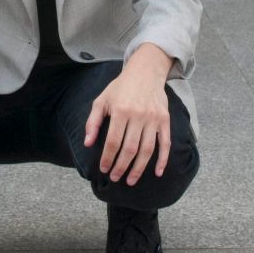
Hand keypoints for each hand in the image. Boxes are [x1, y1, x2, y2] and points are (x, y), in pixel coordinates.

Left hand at [85, 45, 172, 185]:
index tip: (104, 169)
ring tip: (130, 180)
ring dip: (139, 168)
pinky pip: (165, 143)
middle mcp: (138, 115)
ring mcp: (153, 118)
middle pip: (129, 149)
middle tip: (115, 178)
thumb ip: (93, 122)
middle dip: (121, 167)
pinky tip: (158, 173)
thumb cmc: (120, 88)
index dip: (108, 158)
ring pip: (147, 150)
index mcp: (120, 111)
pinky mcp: (165, 120)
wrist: (145, 72)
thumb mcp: (102, 100)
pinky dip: (163, 160)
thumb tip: (88, 144)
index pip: (113, 142)